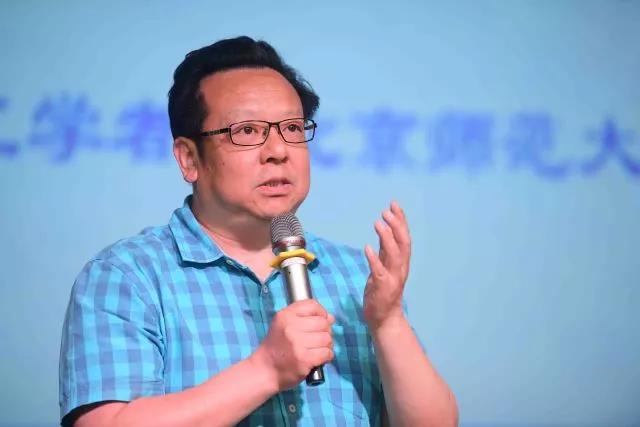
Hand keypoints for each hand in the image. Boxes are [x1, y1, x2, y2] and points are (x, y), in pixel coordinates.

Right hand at [253, 299, 334, 390]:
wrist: (265, 370)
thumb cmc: (277, 347)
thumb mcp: (283, 324)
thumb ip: (305, 317)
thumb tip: (331, 318)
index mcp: (285, 316)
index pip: (312, 305)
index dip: (321, 313)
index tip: (320, 321)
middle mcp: (290, 327)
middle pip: (323, 323)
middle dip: (325, 331)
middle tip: (318, 340)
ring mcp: (297, 344)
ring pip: (327, 338)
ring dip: (327, 345)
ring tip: (318, 349)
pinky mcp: (304, 359)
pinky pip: (327, 353)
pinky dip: (327, 356)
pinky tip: (318, 358)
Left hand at [363, 201, 410, 332]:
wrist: (385, 319)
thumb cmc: (383, 293)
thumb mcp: (385, 267)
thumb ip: (386, 252)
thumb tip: (384, 232)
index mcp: (402, 263)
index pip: (404, 238)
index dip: (400, 220)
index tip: (394, 204)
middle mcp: (400, 268)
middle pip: (403, 243)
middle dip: (397, 225)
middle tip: (387, 210)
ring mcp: (393, 278)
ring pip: (394, 254)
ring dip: (387, 237)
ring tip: (378, 223)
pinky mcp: (382, 287)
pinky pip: (379, 271)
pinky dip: (374, 258)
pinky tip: (367, 248)